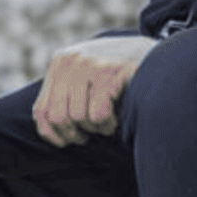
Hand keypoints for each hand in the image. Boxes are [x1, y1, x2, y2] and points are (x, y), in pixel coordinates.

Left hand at [33, 34, 159, 147]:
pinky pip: (98, 115)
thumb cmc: (117, 74)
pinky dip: (108, 124)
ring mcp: (88, 65)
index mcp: (60, 63)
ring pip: (79, 118)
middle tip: (89, 134)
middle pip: (58, 116)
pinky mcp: (107, 72)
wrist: (155, 54)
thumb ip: (65, 95)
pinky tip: (116, 117)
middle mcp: (70, 61)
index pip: (41, 109)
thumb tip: (46, 128)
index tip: (67, 141)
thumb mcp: (85, 77)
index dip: (51, 133)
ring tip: (107, 121)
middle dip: (74, 133)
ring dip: (96, 128)